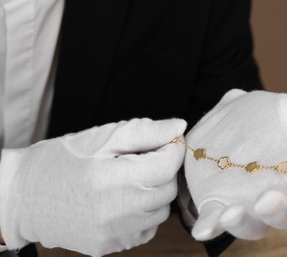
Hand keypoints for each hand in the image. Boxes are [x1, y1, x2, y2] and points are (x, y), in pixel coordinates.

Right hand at [0, 118, 185, 255]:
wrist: (23, 197)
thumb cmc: (61, 161)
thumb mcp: (100, 137)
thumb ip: (144, 131)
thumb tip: (178, 127)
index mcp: (111, 178)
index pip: (167, 165)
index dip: (174, 149)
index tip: (169, 141)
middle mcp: (115, 212)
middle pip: (168, 189)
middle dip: (165, 170)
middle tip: (147, 158)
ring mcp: (113, 233)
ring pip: (161, 211)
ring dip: (155, 192)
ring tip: (133, 180)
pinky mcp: (110, 246)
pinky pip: (146, 230)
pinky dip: (144, 213)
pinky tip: (125, 200)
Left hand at [184, 89, 286, 240]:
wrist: (229, 117)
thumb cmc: (267, 115)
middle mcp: (275, 194)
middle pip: (282, 215)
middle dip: (276, 211)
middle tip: (265, 200)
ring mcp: (246, 202)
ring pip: (251, 224)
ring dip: (242, 223)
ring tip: (231, 213)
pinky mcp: (218, 204)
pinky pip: (214, 221)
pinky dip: (209, 227)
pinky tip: (201, 230)